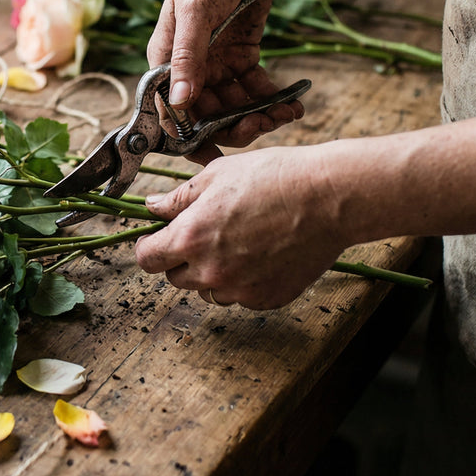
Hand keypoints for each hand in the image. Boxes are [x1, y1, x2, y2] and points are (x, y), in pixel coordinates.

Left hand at [133, 146, 348, 308]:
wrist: (328, 197)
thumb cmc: (273, 178)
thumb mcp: (217, 175)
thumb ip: (178, 198)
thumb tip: (152, 207)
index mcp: (190, 239)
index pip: (147, 259)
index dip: (150, 247)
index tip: (157, 238)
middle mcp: (211, 272)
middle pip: (175, 278)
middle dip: (182, 258)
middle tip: (204, 233)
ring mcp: (240, 290)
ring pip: (209, 290)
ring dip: (212, 273)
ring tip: (238, 241)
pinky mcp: (266, 299)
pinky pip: (241, 296)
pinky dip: (243, 280)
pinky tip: (261, 253)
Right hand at [149, 0, 302, 164]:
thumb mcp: (196, 12)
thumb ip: (187, 58)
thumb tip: (178, 102)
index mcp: (164, 61)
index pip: (172, 111)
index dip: (189, 137)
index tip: (214, 158)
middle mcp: (188, 69)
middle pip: (207, 115)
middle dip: (234, 126)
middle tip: (263, 126)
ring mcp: (217, 65)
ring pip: (235, 107)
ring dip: (259, 115)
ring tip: (287, 116)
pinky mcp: (242, 59)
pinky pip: (256, 90)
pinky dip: (273, 100)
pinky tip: (293, 104)